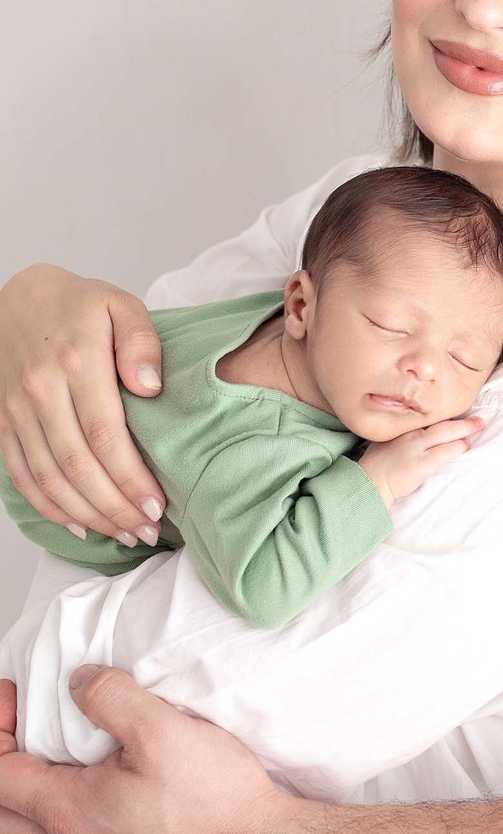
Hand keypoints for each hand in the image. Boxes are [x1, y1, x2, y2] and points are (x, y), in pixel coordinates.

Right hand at [0, 265, 165, 541]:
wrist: (18, 299)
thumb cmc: (80, 305)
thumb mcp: (120, 305)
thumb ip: (141, 342)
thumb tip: (150, 387)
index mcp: (76, 361)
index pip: (105, 435)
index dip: (130, 477)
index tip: (156, 505)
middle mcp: (41, 390)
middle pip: (77, 465)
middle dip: (114, 506)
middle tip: (146, 530)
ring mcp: (17, 410)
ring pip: (50, 477)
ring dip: (87, 514)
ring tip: (123, 533)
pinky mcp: (4, 423)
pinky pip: (22, 474)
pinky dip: (49, 506)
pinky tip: (79, 525)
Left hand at [0, 669, 292, 833]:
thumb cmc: (214, 804)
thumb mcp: (161, 730)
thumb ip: (110, 698)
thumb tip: (80, 682)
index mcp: (68, 811)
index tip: (10, 695)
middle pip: (1, 811)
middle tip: (13, 720)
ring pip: (29, 826)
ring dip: (21, 784)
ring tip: (45, 741)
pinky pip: (62, 831)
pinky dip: (52, 799)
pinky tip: (87, 773)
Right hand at [359, 415, 483, 507]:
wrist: (367, 484)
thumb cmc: (373, 465)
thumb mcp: (383, 441)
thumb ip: (399, 434)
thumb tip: (413, 432)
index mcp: (401, 427)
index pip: (427, 416)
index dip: (444, 414)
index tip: (458, 411)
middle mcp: (409, 433)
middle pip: (440, 422)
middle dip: (461, 420)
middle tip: (478, 419)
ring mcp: (415, 448)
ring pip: (445, 434)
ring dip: (464, 430)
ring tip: (478, 427)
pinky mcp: (420, 464)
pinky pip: (444, 452)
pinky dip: (457, 447)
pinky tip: (466, 445)